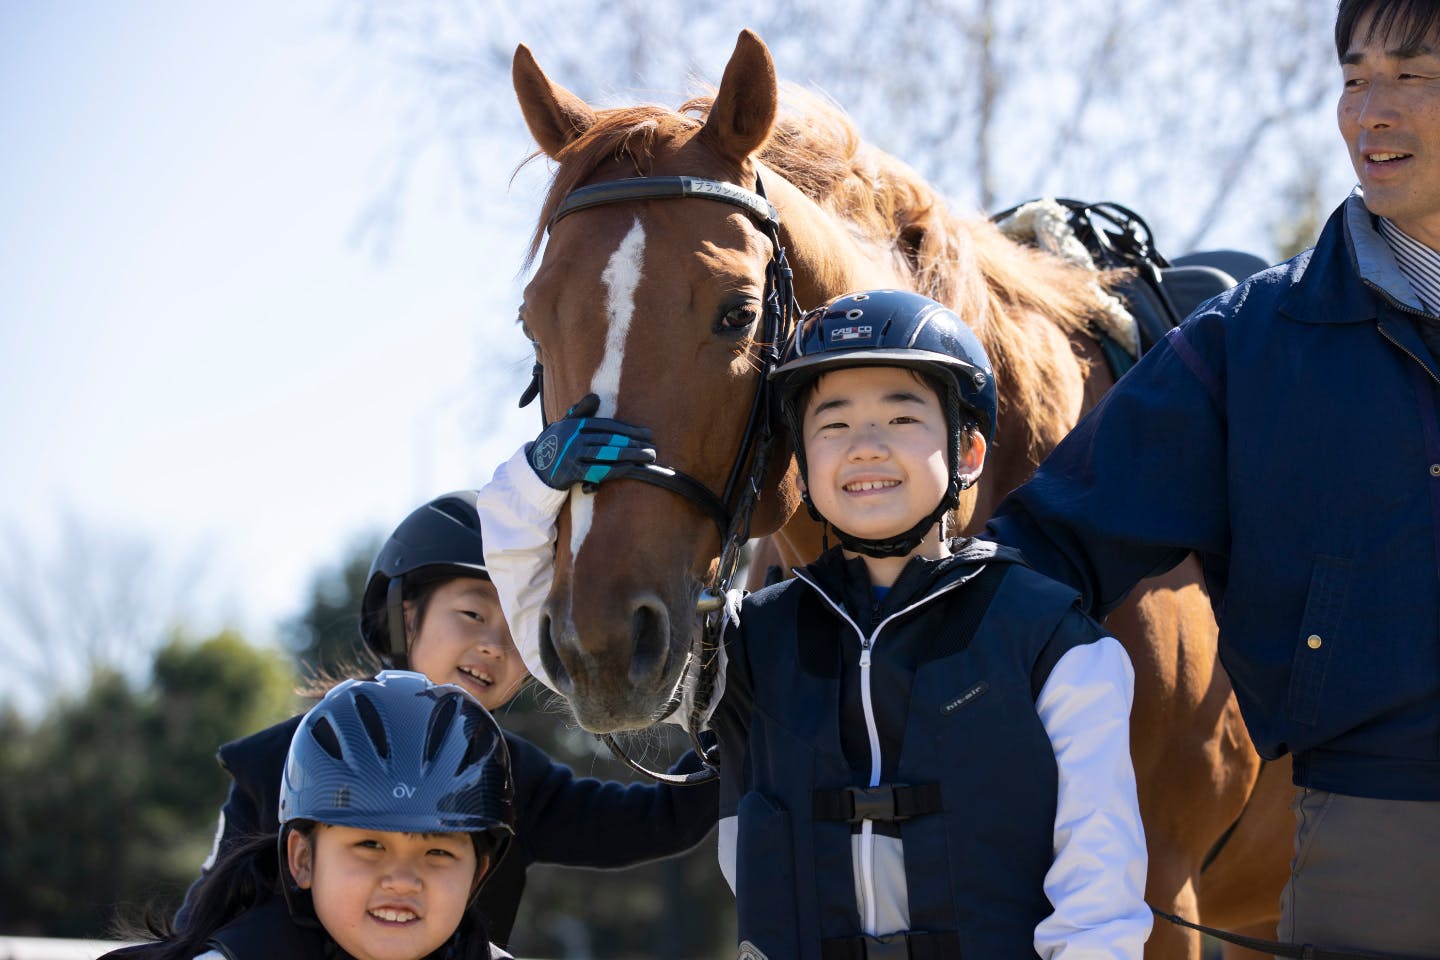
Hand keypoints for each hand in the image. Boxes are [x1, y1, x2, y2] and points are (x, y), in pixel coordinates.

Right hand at [527, 394, 656, 490]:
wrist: (535, 469)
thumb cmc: (556, 445)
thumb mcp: (564, 425)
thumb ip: (580, 412)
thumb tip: (595, 397)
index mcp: (574, 424)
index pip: (607, 426)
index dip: (629, 429)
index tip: (646, 433)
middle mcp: (573, 438)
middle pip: (610, 439)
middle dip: (634, 443)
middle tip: (653, 446)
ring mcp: (572, 455)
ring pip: (607, 454)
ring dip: (631, 455)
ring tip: (649, 457)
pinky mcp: (572, 473)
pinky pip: (599, 470)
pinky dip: (617, 469)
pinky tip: (632, 468)